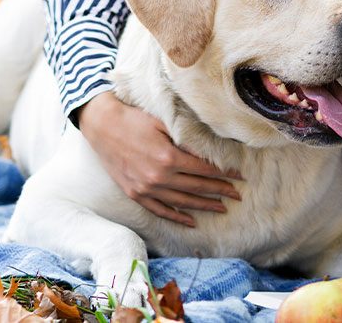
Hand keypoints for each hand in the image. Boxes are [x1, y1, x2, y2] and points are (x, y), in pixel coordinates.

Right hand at [77, 91, 241, 226]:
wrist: (102, 126)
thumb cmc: (134, 119)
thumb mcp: (164, 123)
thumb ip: (186, 139)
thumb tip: (210, 150)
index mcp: (168, 157)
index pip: (205, 169)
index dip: (225, 172)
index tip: (240, 175)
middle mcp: (159, 176)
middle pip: (198, 187)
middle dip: (221, 191)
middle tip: (238, 195)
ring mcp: (146, 188)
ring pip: (183, 202)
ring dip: (204, 206)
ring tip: (222, 208)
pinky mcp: (135, 194)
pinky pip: (160, 210)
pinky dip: (176, 217)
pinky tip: (191, 221)